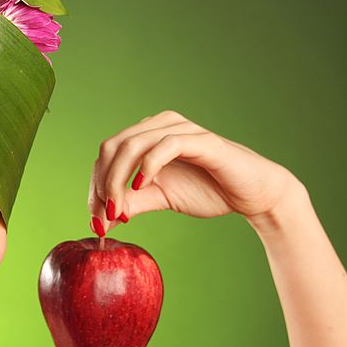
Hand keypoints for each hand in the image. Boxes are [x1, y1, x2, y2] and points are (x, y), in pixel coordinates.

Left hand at [87, 110, 302, 233]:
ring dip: (118, 179)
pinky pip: (165, 145)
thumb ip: (131, 203)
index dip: (95, 186)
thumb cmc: (207, 190)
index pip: (106, 154)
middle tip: (104, 216)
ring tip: (119, 209)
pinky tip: (142, 186)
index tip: (97, 220)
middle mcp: (160, 125)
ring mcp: (180, 129)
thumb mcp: (159, 199)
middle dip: (102, 184)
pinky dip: (147, 166)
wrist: (252, 194)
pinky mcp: (201, 140)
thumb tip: (100, 220)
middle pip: (112, 147)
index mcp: (147, 136)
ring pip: (132, 145)